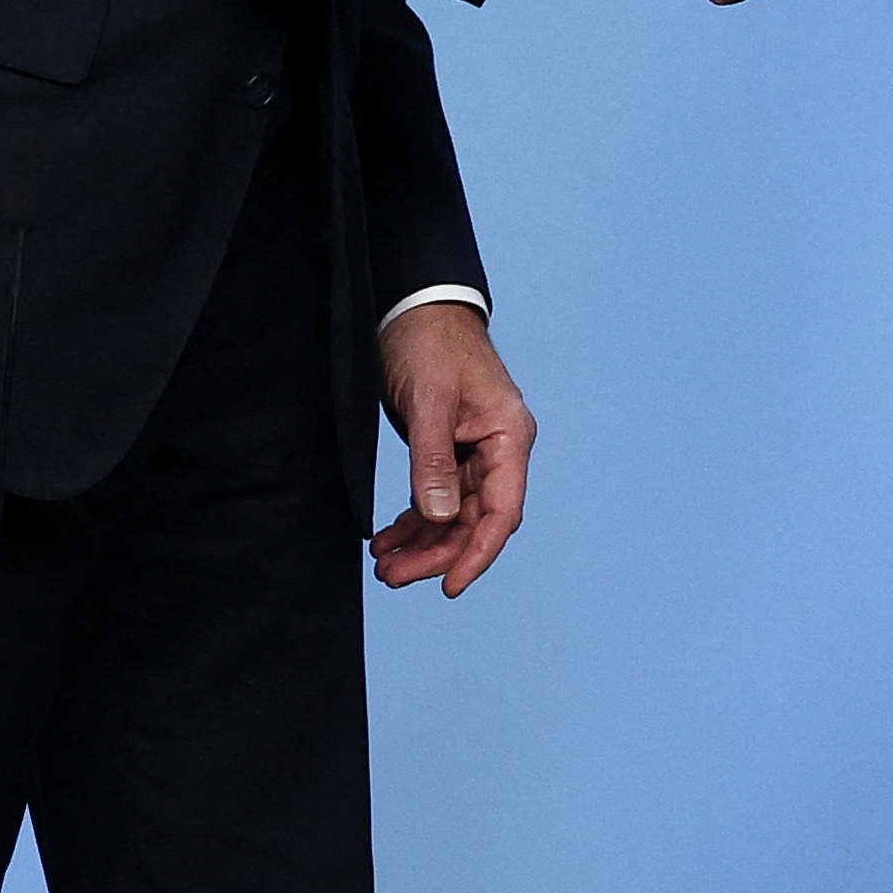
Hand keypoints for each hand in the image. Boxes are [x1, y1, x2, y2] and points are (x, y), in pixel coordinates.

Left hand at [369, 301, 530, 594]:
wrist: (417, 308)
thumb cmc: (431, 342)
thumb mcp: (430, 401)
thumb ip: (433, 461)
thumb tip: (439, 517)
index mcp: (509, 437)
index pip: (501, 511)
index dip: (477, 553)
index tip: (449, 585)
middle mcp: (498, 450)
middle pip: (474, 521)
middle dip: (436, 552)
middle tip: (393, 576)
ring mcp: (474, 452)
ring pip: (453, 515)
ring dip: (421, 542)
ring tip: (384, 565)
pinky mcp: (449, 450)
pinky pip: (437, 498)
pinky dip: (414, 520)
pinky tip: (388, 538)